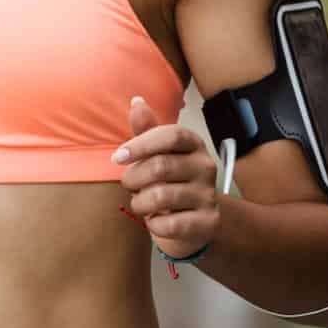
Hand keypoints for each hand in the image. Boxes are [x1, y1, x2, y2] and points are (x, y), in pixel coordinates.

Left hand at [114, 95, 220, 261]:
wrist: (195, 221)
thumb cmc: (170, 181)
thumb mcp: (158, 154)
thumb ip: (146, 130)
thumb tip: (136, 101)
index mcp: (193, 144)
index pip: (171, 135)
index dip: (141, 144)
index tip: (117, 157)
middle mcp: (206, 166)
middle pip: (160, 166)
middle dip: (133, 178)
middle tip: (129, 184)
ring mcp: (209, 195)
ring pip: (161, 196)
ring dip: (140, 203)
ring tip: (141, 203)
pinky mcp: (208, 222)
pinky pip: (169, 224)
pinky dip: (154, 225)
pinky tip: (156, 220)